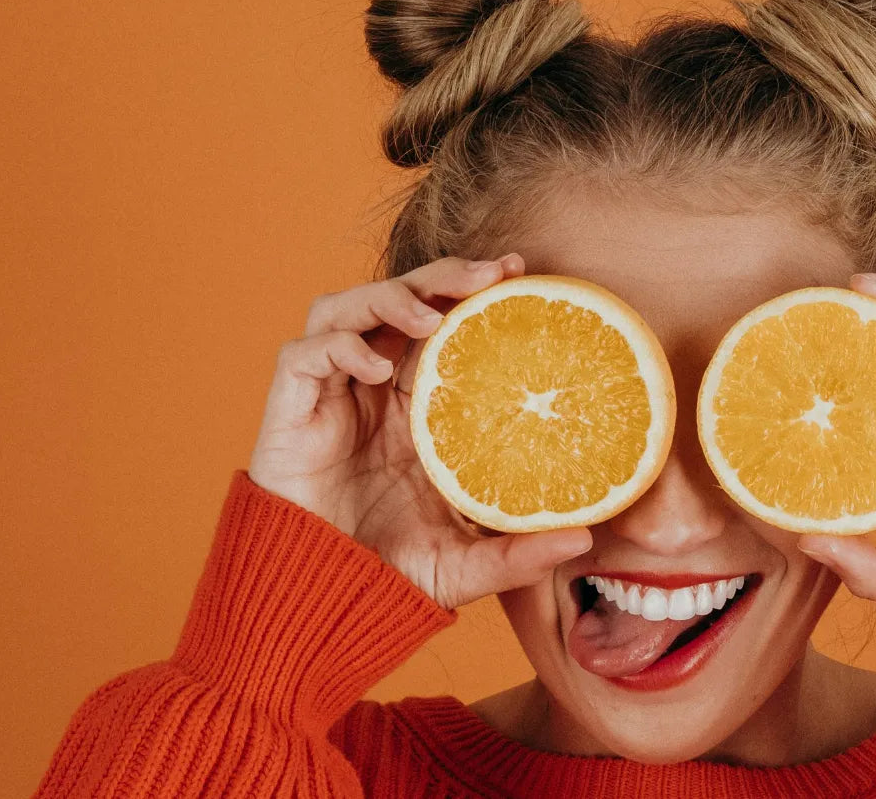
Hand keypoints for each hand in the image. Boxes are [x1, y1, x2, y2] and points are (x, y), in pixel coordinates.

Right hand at [246, 253, 592, 609]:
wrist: (318, 603)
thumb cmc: (387, 576)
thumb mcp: (465, 565)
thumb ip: (519, 554)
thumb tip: (585, 541)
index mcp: (417, 408)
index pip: (443, 324)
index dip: (473, 291)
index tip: (519, 271)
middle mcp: (372, 389)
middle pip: (400, 299)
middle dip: (442, 274)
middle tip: (492, 272)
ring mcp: (330, 395)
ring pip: (347, 307)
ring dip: (389, 298)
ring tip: (433, 317)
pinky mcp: (289, 411)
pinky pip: (305, 355)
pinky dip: (340, 347)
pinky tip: (377, 370)